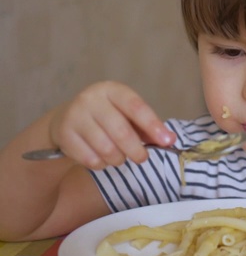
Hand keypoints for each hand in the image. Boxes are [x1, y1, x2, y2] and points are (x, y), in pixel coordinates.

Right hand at [49, 81, 175, 168]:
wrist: (67, 119)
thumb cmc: (108, 117)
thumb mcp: (127, 115)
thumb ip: (149, 127)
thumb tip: (170, 140)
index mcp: (112, 90)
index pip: (136, 107)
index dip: (153, 125)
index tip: (166, 141)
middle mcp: (91, 99)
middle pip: (121, 131)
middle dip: (136, 150)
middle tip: (142, 158)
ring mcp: (75, 116)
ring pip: (106, 149)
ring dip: (118, 158)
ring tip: (119, 156)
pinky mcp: (64, 135)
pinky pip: (91, 159)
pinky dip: (102, 164)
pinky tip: (102, 157)